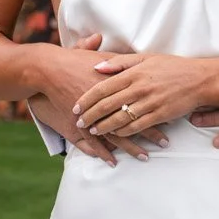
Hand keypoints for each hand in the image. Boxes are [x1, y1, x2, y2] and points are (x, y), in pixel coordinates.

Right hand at [35, 37, 160, 161]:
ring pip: (115, 134)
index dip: (155, 110)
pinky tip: (113, 162)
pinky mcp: (78, 123)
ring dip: (131, 148)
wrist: (48, 69)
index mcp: (116, 84)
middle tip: (165, 143)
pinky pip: (93, 142)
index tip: (170, 118)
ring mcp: (92, 114)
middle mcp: (107, 101)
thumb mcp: (98, 56)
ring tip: (145, 157)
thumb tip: (141, 55)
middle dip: (149, 133)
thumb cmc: (74, 60)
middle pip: (131, 120)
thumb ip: (116, 58)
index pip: (141, 101)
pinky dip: (103, 153)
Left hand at [74, 50, 218, 138]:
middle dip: (90, 115)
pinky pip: (137, 126)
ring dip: (103, 126)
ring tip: (92, 131)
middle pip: (107, 104)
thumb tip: (96, 67)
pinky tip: (115, 135)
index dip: (86, 99)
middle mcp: (139, 87)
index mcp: (134, 72)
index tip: (76, 107)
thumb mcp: (146, 58)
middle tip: (79, 122)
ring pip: (120, 118)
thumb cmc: (172, 67)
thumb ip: (121, 62)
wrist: (200, 79)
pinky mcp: (160, 114)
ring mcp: (150, 102)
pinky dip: (123, 132)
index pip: (103, 87)